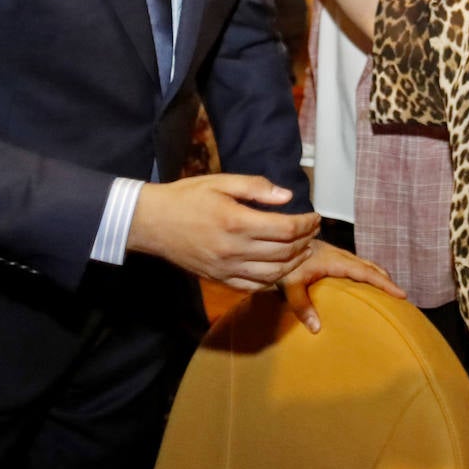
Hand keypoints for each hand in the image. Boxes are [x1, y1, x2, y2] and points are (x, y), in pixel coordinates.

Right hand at [128, 173, 319, 289]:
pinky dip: (273, 279)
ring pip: (273, 273)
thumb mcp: (221, 182)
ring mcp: (226, 268)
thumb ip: (256, 187)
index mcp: (237, 222)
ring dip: (295, 262)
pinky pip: (253, 286)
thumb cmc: (187, 197)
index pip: (286, 229)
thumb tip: (287, 197)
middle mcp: (234, 249)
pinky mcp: (218, 279)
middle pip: (284, 252)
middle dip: (306, 240)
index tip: (315, 216)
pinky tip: (281, 268)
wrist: (153, 222)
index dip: (306, 223)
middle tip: (313, 230)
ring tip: (305, 248)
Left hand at [278, 240, 405, 332]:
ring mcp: (336, 254)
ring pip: (363, 263)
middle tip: (400, 295)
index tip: (401, 293)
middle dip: (386, 280)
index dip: (384, 283)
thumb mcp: (290, 283)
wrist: (275, 237)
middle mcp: (339, 255)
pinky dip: (366, 272)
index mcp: (335, 261)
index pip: (366, 273)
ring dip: (377, 274)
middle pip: (370, 267)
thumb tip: (317, 328)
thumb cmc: (283, 259)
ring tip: (388, 288)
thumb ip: (302, 305)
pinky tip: (364, 281)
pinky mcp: (330, 255)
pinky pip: (355, 263)